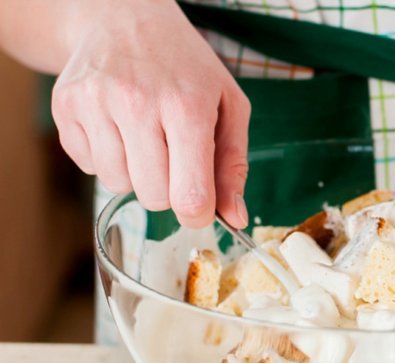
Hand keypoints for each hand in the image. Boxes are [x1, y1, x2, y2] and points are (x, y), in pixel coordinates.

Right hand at [51, 0, 250, 227]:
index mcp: (187, 106)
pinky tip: (118, 127)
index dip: (197, 213)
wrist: (125, 17)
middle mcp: (138, 103)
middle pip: (153, 197)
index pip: (189, 194)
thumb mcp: (228, 106)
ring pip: (117, 185)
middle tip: (173, 155)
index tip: (199, 206)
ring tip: (145, 136)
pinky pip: (88, 167)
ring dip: (136, 173)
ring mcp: (96, 103)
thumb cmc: (186, 67)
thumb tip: (235, 218)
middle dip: (168, 189)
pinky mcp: (65, 106)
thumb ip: (233, 165)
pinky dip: (107, 158)